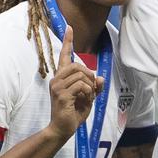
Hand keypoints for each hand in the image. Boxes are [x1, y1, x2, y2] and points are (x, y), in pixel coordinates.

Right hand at [48, 26, 103, 140]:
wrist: (62, 129)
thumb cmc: (73, 113)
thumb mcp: (88, 98)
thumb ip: (94, 87)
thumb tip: (100, 77)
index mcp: (61, 78)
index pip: (64, 56)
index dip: (67, 41)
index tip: (69, 27)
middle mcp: (56, 79)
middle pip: (77, 65)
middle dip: (89, 75)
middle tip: (91, 89)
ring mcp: (57, 87)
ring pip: (81, 75)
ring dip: (90, 86)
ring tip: (87, 97)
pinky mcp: (61, 95)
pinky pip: (82, 85)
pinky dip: (88, 92)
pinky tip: (84, 100)